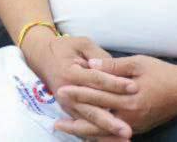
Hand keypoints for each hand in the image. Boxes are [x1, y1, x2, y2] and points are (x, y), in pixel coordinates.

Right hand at [20, 32, 136, 138]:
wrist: (42, 57)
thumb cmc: (65, 49)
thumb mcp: (82, 44)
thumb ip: (99, 55)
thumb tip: (117, 68)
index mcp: (71, 73)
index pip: (96, 80)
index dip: (115, 83)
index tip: (134, 87)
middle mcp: (67, 93)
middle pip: (91, 108)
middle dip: (110, 121)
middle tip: (127, 130)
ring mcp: (68, 105)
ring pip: (88, 121)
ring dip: (106, 132)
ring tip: (123, 139)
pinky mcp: (70, 111)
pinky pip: (85, 126)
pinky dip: (99, 135)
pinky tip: (113, 141)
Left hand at [56, 54, 176, 135]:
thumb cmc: (162, 73)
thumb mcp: (137, 63)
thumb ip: (113, 66)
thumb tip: (90, 65)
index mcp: (130, 99)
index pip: (98, 97)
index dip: (79, 93)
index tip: (61, 90)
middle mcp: (131, 117)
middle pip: (97, 121)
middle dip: (75, 122)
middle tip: (56, 122)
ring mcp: (135, 125)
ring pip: (104, 132)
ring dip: (84, 132)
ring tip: (65, 129)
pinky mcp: (138, 129)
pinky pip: (113, 134)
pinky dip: (98, 135)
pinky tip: (86, 133)